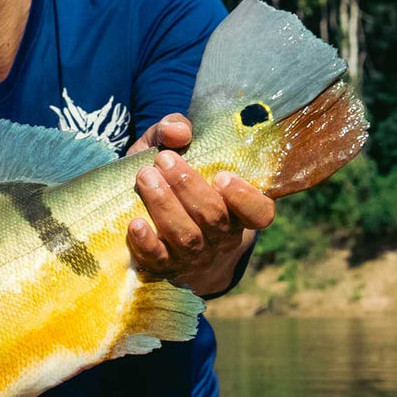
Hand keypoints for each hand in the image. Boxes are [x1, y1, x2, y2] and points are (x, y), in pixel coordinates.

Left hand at [126, 114, 274, 296]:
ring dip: (165, 205)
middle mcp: (221, 236)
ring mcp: (194, 255)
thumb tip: (179, 132)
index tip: (222, 175)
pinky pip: (159, 260)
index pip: (260, 213)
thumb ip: (175, 130)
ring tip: (145, 177)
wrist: (154, 224)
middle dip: (188, 186)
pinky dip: (147, 242)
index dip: (246, 198)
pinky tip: (135, 224)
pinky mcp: (164, 267)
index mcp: (237, 209)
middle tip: (164, 159)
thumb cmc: (169, 178)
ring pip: (187, 237)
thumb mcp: (172, 149)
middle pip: (214, 217)